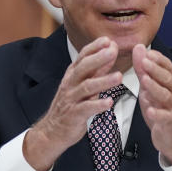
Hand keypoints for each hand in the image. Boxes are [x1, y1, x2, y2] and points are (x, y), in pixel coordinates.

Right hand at [23, 37, 121, 170]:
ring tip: (119, 76)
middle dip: (98, 58)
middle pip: (84, 68)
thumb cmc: (71, 105)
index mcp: (73, 75)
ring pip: (87, 87)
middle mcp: (71, 84)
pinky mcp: (74, 115)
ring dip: (103, 81)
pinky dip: (98, 105)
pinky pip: (86, 109)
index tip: (108, 40)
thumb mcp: (82, 84)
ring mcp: (71, 99)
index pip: (82, 56)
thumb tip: (110, 52)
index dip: (94, 47)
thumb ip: (97, 70)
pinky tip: (109, 102)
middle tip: (113, 51)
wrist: (52, 130)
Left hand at [133, 44, 171, 163]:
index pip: (168, 66)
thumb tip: (138, 48)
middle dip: (155, 69)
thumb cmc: (162, 108)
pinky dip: (158, 113)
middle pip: (168, 78)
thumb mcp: (150, 87)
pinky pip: (166, 116)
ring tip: (144, 81)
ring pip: (166, 95)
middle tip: (144, 61)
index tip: (147, 52)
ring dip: (155, 87)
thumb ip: (143, 69)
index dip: (158, 59)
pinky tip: (150, 111)